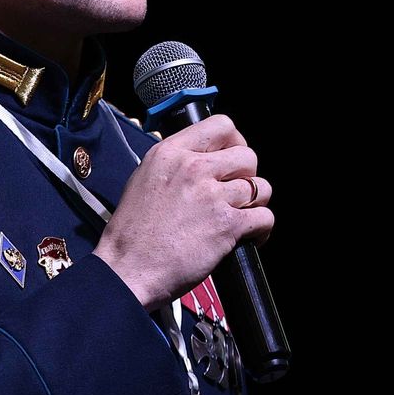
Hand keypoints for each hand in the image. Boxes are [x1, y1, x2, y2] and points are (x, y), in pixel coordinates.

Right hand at [94, 113, 272, 311]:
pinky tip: (250, 235)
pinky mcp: (227, 226)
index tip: (231, 158)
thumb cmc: (131, 234)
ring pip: (260, 187)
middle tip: (235, 192)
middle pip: (247, 155)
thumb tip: (203, 160)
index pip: (221, 125)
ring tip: (242, 215)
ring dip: (255, 203)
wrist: (127, 269)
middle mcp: (193, 169)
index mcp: (170, 153)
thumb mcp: (144, 179)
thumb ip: (175, 164)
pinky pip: (265, 217)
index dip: (234, 142)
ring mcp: (212, 196)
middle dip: (247, 174)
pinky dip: (262, 229)